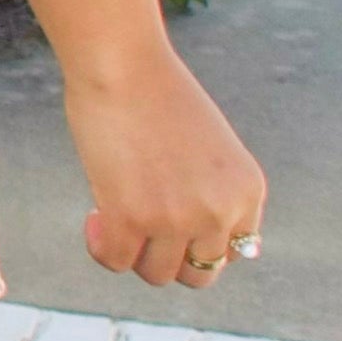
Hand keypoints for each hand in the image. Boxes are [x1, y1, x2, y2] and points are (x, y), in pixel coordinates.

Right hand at [65, 40, 266, 289]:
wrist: (125, 65)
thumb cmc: (159, 95)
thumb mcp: (209, 150)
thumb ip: (210, 193)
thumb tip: (183, 241)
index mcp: (248, 191)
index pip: (234, 252)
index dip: (196, 242)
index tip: (169, 221)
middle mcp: (220, 212)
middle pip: (198, 275)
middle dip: (168, 256)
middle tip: (141, 227)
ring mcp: (176, 220)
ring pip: (156, 274)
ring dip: (134, 252)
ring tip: (113, 216)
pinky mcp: (130, 220)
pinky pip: (117, 262)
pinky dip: (102, 246)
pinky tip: (94, 216)